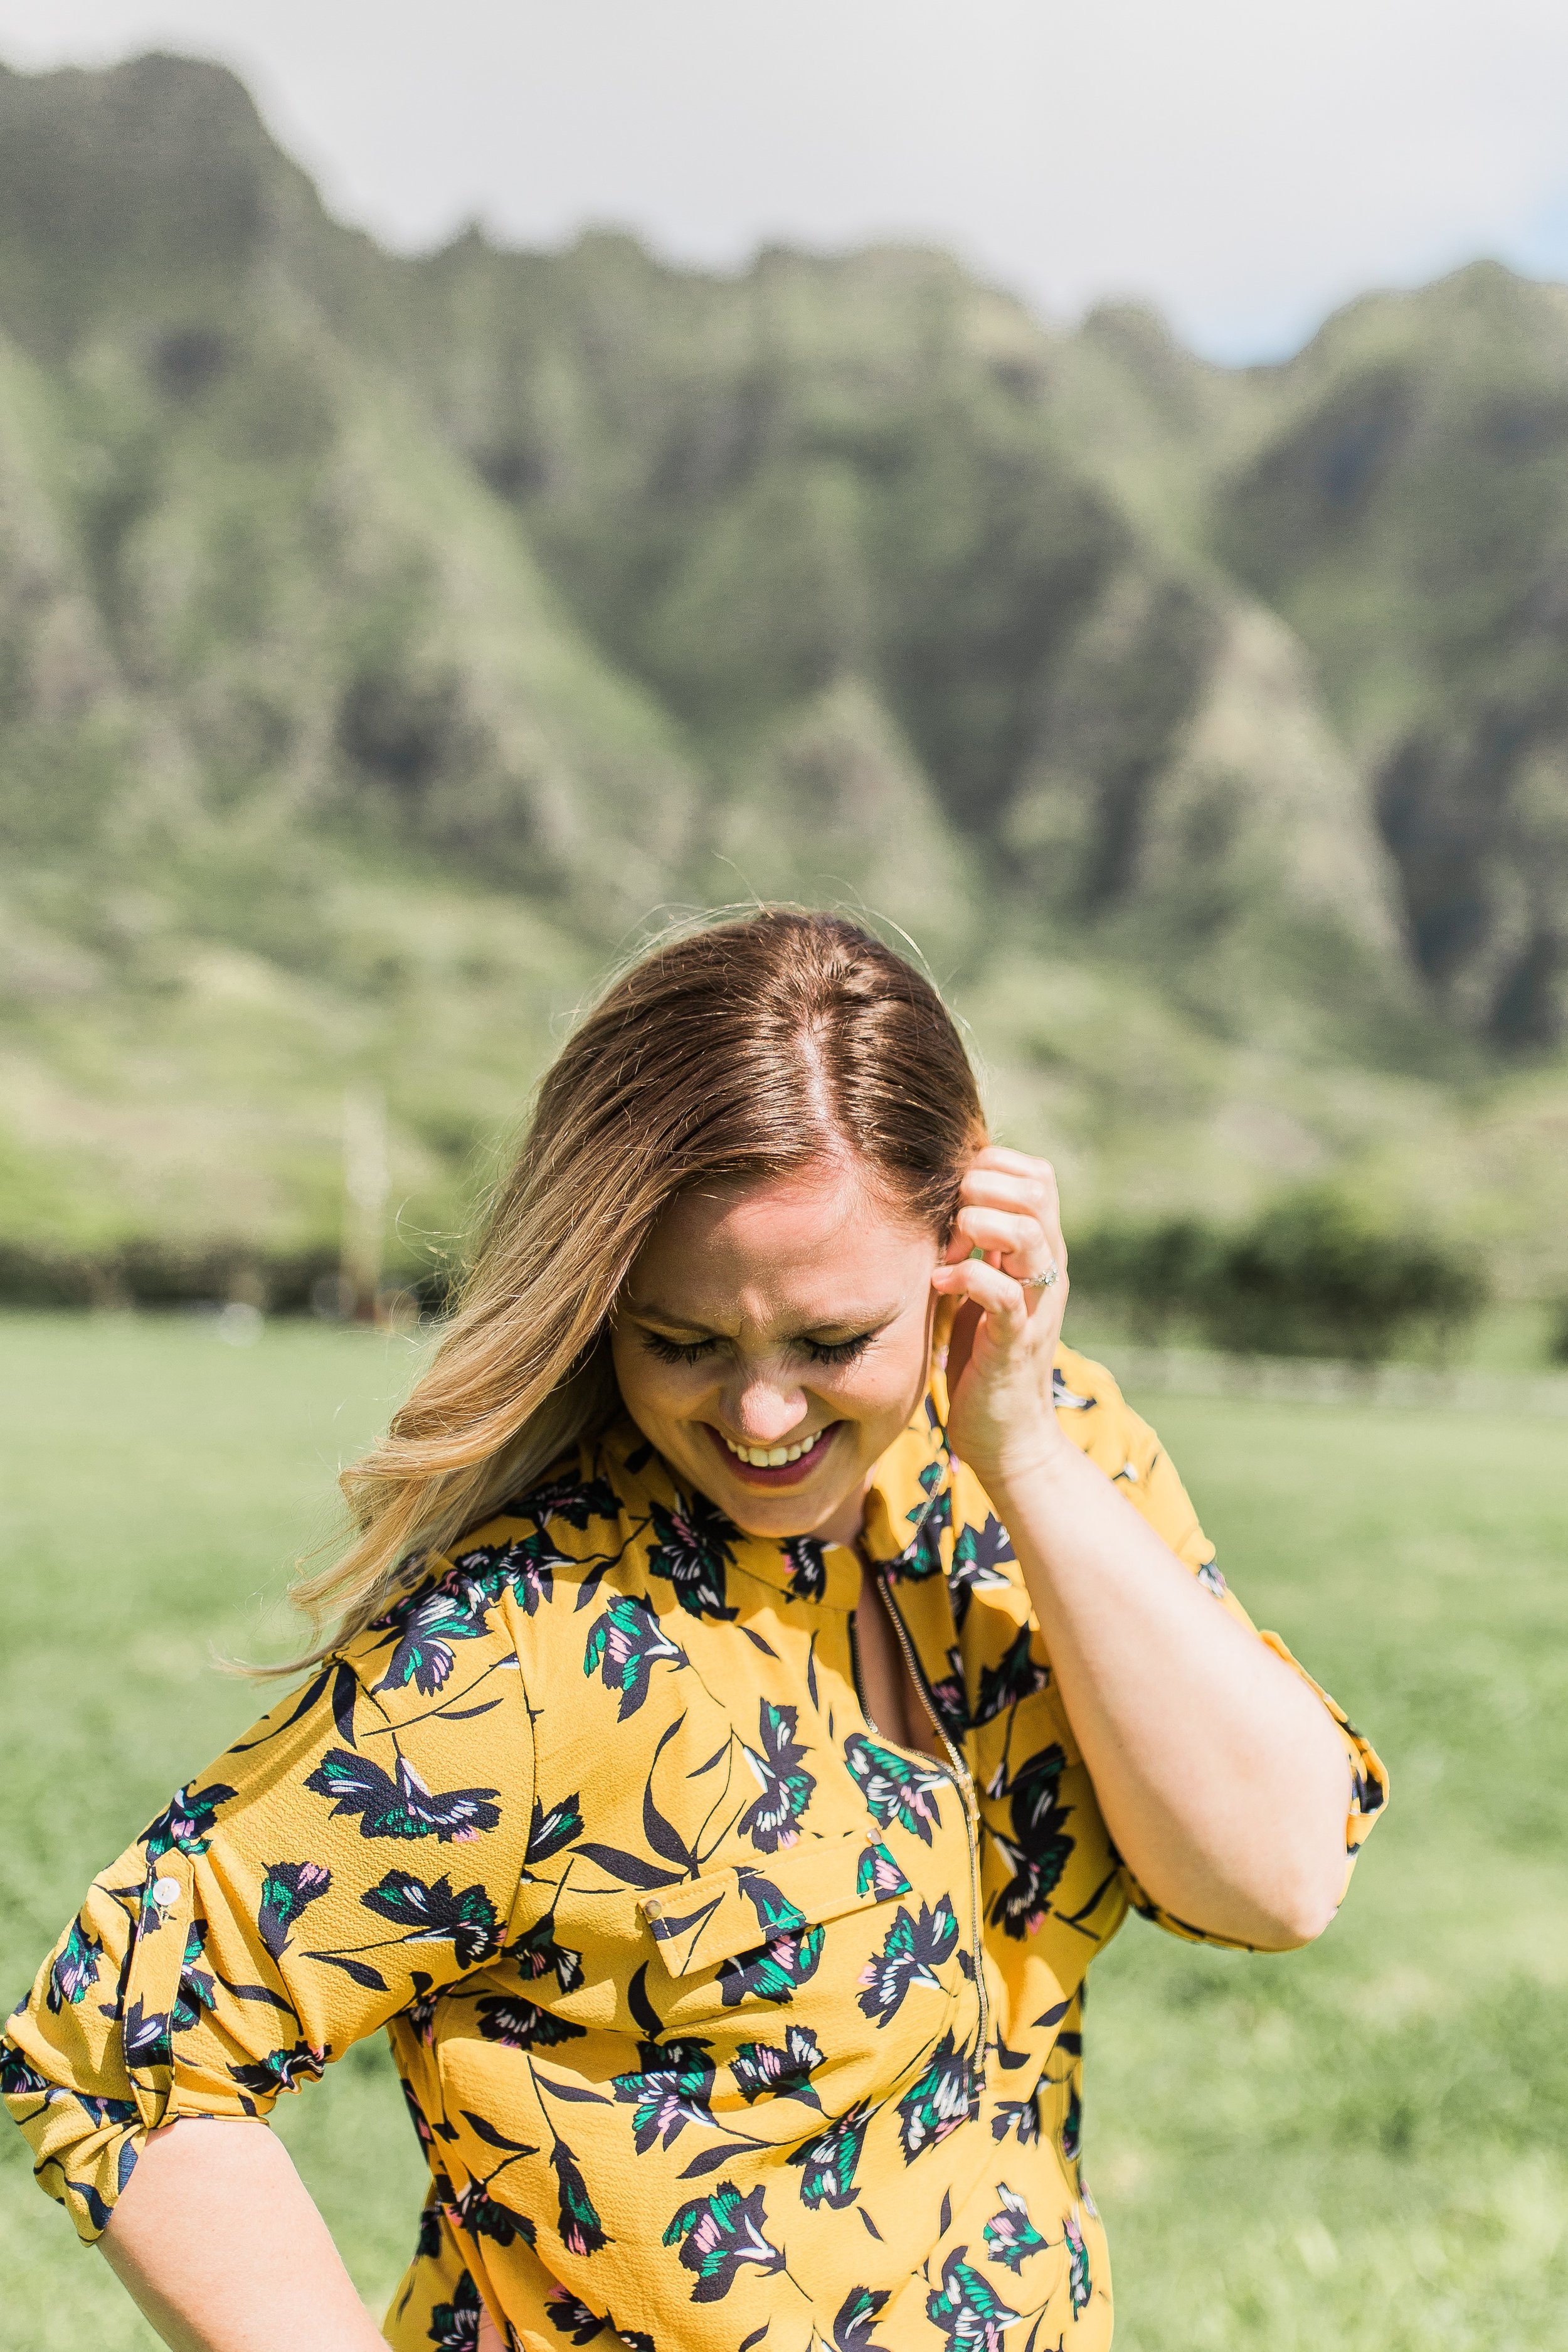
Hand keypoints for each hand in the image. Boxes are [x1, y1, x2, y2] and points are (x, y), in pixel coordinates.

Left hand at [931, 1145, 1070, 1493]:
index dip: (991, 1169)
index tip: (954, 1201)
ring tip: (947, 1252)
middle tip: (949, 1224)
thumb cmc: (983, 1357)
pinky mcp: (1016, 1341)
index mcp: (1042, 1252)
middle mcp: (1048, 1270)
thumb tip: (945, 1198)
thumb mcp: (982, 1287)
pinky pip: (1002, 1291)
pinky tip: (939, 1286)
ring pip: (1027, 1232)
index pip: (1036, 1174)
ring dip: (976, 1227)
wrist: (1008, 1436)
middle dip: (982, 1188)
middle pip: (1037, 1189)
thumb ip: (977, 1245)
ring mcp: (1037, 1304)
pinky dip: (964, 1277)